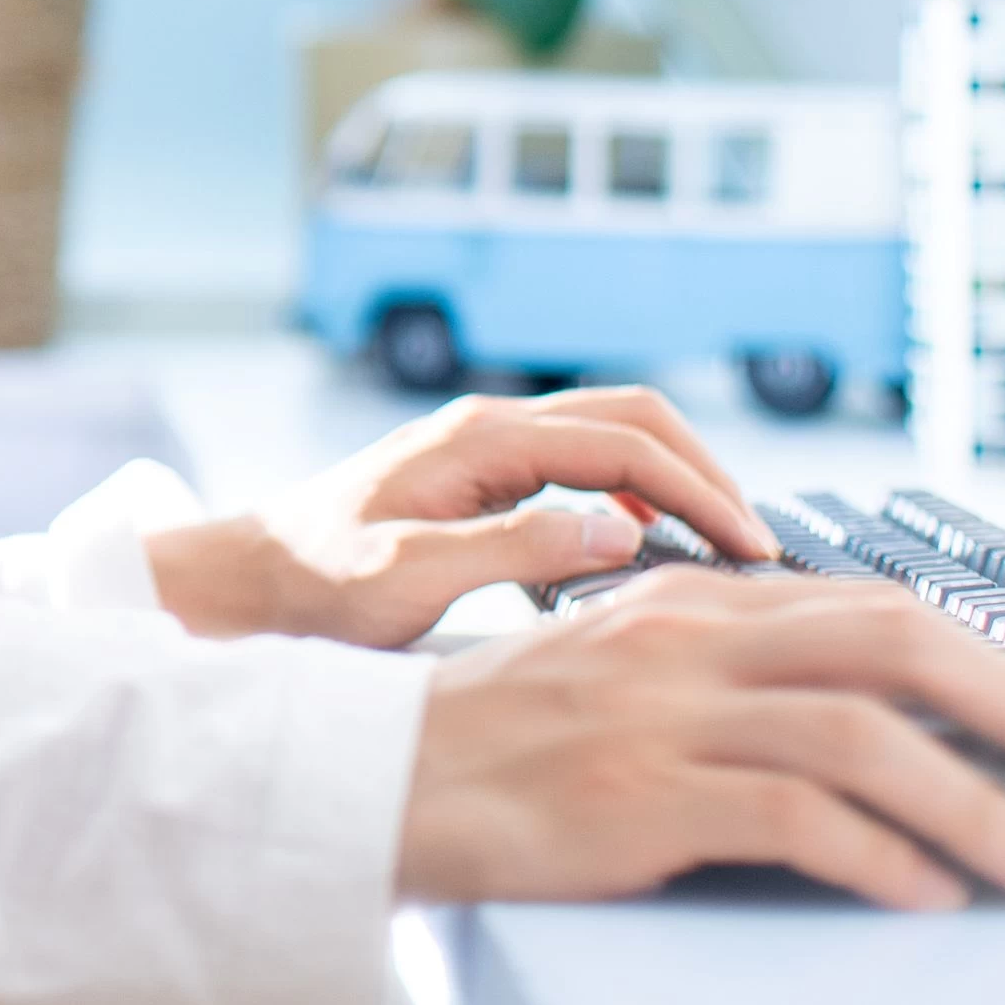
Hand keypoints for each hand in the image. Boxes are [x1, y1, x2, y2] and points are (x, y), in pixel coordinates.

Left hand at [142, 386, 777, 647]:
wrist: (247, 582)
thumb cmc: (314, 586)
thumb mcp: (410, 578)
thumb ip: (514, 550)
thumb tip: (620, 527)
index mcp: (478, 439)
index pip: (622, 442)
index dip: (699, 490)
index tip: (751, 546)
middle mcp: (487, 427)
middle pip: (632, 418)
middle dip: (705, 470)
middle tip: (756, 543)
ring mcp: (485, 448)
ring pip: (611, 435)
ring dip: (675, 479)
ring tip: (724, 547)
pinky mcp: (480, 477)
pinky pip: (580, 465)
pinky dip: (634, 492)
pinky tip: (652, 546)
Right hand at [396, 567, 1004, 907]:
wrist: (376, 778)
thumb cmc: (501, 742)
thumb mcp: (623, 672)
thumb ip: (728, 671)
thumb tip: (861, 714)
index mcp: (694, 601)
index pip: (878, 605)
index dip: (994, 659)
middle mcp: (690, 639)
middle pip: (896, 643)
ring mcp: (664, 715)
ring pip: (863, 737)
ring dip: (978, 806)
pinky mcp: (640, 794)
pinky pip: (793, 820)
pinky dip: (879, 860)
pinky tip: (926, 894)